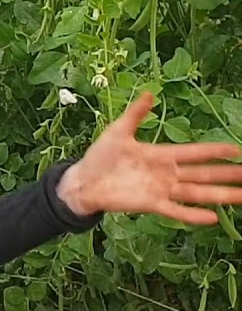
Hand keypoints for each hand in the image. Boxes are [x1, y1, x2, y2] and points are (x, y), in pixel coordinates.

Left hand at [58, 92, 241, 223]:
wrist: (84, 180)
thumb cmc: (101, 156)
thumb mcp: (118, 131)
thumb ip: (136, 114)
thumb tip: (149, 93)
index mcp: (161, 155)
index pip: (195, 152)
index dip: (215, 151)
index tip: (237, 150)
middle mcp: (167, 173)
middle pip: (203, 173)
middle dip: (228, 174)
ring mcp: (161, 189)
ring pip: (197, 193)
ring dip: (220, 195)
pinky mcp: (151, 203)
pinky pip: (176, 210)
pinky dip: (193, 214)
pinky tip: (213, 217)